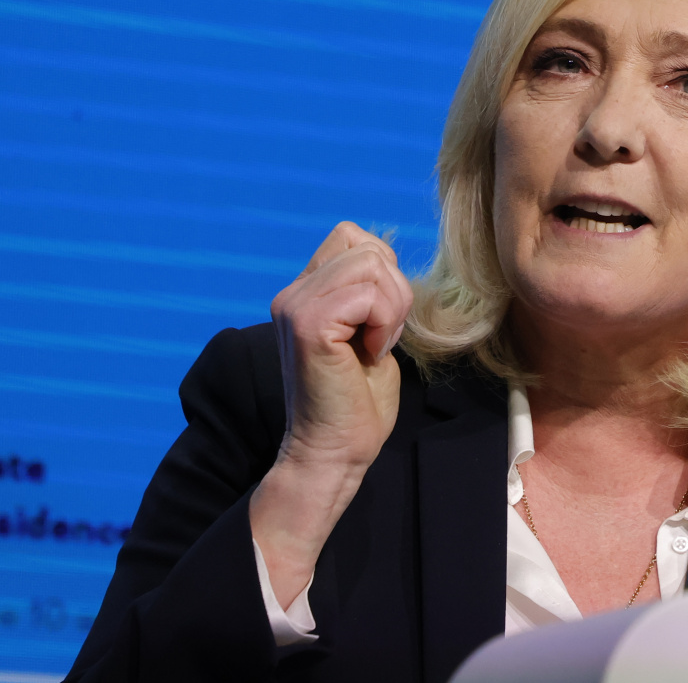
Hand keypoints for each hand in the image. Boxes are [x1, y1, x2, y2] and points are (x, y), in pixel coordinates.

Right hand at [251, 222, 412, 606]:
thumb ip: (370, 292)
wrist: (334, 453)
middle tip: (381, 337)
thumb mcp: (369, 331)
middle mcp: (293, 293)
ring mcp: (296, 307)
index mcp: (305, 292)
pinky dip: (384, 324)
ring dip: (391, 308)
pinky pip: (368, 294)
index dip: (382, 270)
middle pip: (366, 245)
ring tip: (375, 346)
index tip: (379, 320)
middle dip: (394, 290)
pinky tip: (369, 354)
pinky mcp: (308, 326)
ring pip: (371, 264)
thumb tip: (388, 259)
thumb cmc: (357, 402)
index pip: (351, 235)